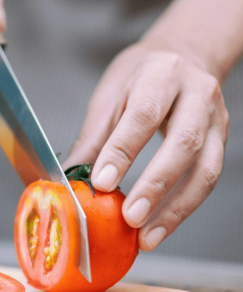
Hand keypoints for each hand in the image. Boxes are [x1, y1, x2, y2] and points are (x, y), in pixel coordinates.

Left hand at [64, 42, 229, 251]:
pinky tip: (161, 228)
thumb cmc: (140, 77)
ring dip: (175, 209)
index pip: (143, 115)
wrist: (183, 55)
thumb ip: (93, 138)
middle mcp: (196, 94)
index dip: (123, 151)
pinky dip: (184, 208)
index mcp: (161, 75)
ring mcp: (216, 118)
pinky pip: (207, 179)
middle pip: (184, 144)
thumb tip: (68, 178)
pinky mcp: (223, 140)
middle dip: (155, 186)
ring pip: (205, 169)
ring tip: (147, 236)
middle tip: (130, 218)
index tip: (101, 182)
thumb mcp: (110, 97)